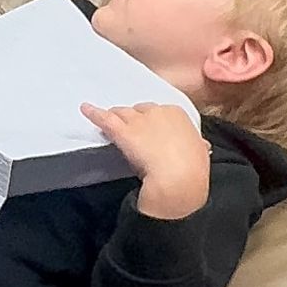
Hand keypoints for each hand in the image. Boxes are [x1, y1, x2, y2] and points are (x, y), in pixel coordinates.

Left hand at [82, 101, 212, 220]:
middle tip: (129, 129)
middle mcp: (157, 112)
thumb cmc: (192, 169)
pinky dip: (93, 113)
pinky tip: (85, 109)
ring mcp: (138, 121)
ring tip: (107, 120)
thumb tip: (201, 147)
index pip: (160, 113)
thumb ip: (197, 147)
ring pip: (122, 113)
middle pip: (139, 111)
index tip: (150, 131)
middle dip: (133, 119)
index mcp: (177, 115)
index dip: (152, 122)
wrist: (179, 177)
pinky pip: (104, 119)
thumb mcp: (199, 154)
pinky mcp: (122, 131)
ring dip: (115, 117)